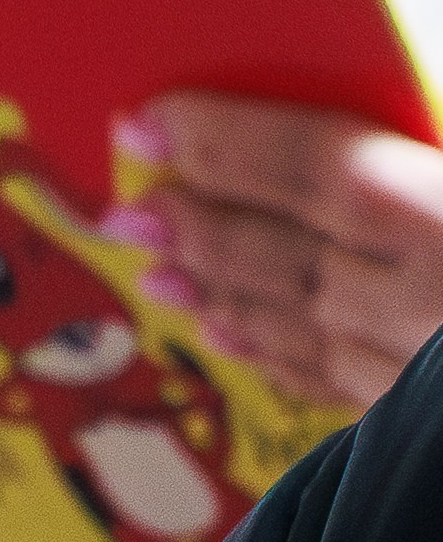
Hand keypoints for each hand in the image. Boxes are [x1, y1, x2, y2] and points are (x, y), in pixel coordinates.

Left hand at [101, 92, 442, 411]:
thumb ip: (425, 124)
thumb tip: (323, 130)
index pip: (324, 168)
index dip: (230, 142)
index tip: (153, 124)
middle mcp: (434, 303)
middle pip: (292, 257)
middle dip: (199, 229)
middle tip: (130, 213)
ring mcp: (424, 373)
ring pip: (303, 329)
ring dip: (221, 295)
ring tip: (157, 272)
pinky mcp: (419, 417)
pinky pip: (335, 385)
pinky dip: (275, 354)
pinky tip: (226, 335)